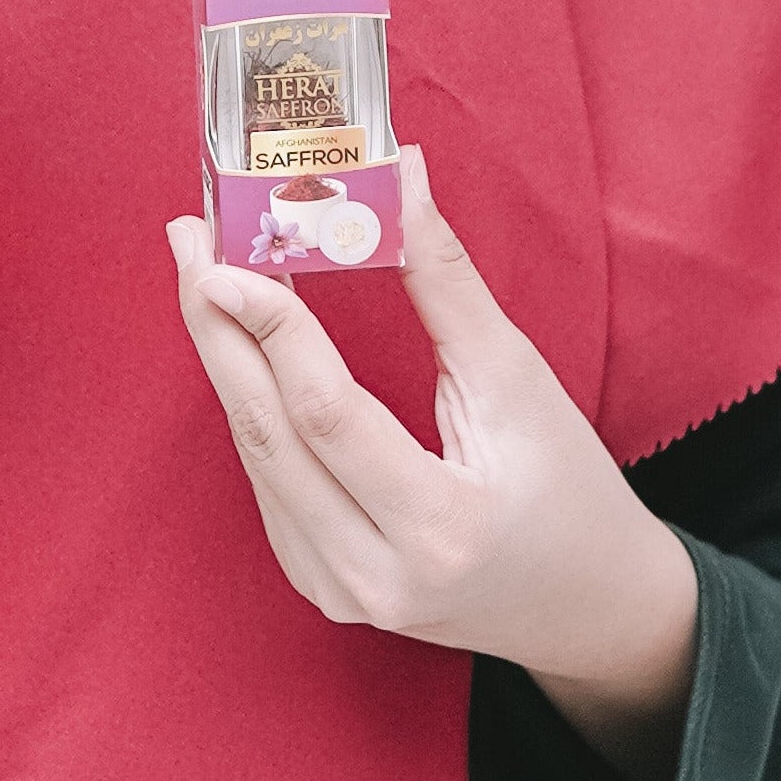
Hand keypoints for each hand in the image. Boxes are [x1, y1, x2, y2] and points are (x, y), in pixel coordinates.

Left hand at [167, 148, 699, 780]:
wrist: (591, 605)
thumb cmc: (569, 486)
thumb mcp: (518, 378)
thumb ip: (446, 279)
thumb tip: (399, 175)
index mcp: (440, 528)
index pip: (326, 414)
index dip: (273, 326)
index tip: (229, 255)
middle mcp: (376, 576)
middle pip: (266, 435)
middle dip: (218, 327)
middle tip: (189, 241)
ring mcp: (342, 592)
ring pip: (257, 460)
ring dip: (227, 361)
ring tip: (207, 277)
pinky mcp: (325, 589)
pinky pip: (269, 488)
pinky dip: (253, 412)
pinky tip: (243, 352)